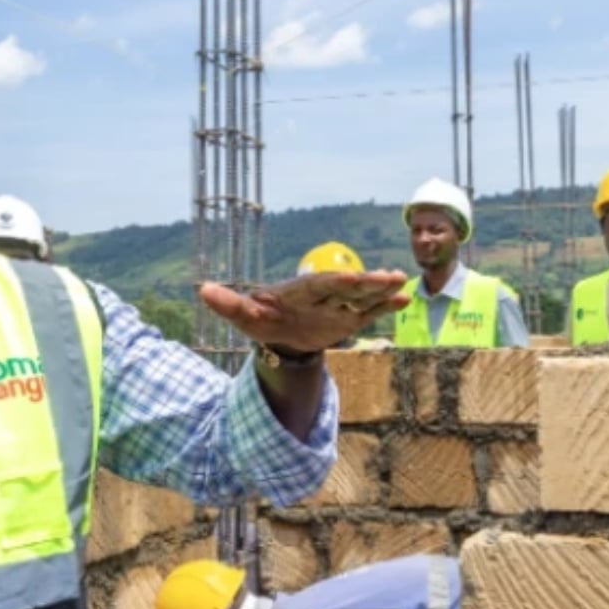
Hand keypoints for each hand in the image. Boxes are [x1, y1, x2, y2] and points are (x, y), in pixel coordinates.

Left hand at [200, 269, 409, 353]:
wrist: (277, 333)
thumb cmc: (260, 320)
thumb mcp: (244, 316)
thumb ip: (228, 304)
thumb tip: (203, 290)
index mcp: (299, 291)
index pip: (319, 286)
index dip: (335, 283)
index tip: (352, 276)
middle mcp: (322, 295)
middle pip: (346, 288)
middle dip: (366, 282)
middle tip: (389, 275)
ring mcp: (337, 306)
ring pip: (362, 297)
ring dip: (380, 290)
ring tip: (401, 281)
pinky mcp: (348, 319)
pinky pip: (368, 313)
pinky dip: (385, 306)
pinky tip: (404, 299)